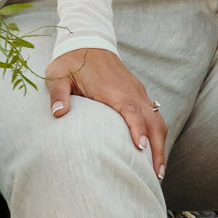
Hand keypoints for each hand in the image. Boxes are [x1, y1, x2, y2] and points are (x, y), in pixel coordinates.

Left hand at [44, 48, 167, 178]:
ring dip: (160, 143)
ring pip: (156, 119)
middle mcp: (130, 91)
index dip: (138, 129)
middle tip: (155, 175)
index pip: (131, 110)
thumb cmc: (71, 62)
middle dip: (157, 148)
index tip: (140, 149)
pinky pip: (153, 115)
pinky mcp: (137, 93)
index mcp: (113, 89)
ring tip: (157, 171)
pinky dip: (156, 134)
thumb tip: (58, 113)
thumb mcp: (58, 75)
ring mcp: (137, 92)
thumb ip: (58, 94)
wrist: (87, 41)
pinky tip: (152, 152)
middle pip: (152, 120)